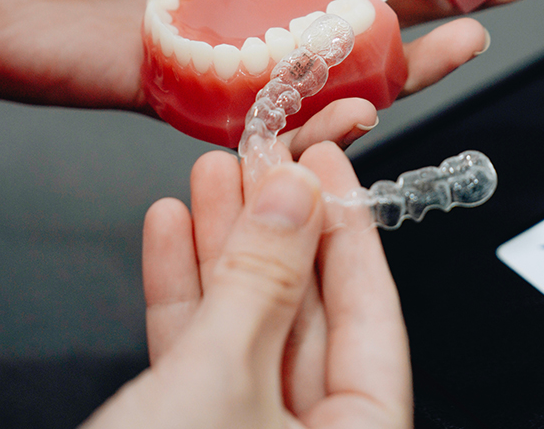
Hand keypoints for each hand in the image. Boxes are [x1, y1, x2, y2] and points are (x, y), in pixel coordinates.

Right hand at [83, 130, 412, 427]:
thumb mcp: (219, 384)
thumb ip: (264, 283)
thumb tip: (297, 194)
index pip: (371, 315)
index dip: (346, 229)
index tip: (326, 165)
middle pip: (302, 312)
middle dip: (274, 227)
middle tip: (261, 158)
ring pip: (244, 325)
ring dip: (223, 248)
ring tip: (211, 178)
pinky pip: (195, 353)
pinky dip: (180, 293)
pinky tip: (172, 232)